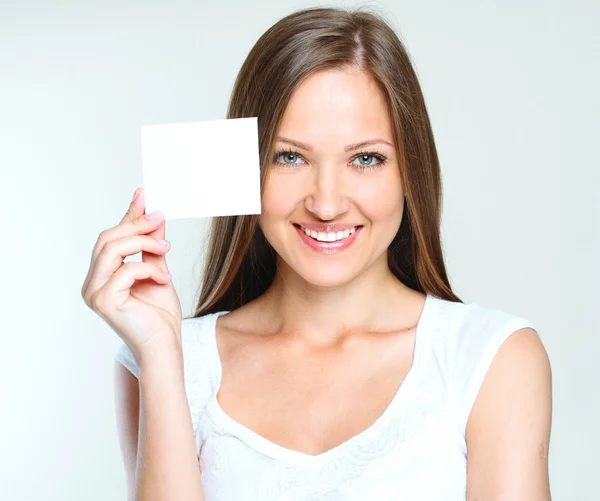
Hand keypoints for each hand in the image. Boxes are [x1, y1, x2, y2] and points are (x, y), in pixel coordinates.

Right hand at [81, 188, 182, 360]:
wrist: (165, 344)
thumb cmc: (160, 314)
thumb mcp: (159, 271)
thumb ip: (152, 246)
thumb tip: (154, 216)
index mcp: (102, 275)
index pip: (112, 238)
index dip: (128, 215)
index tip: (143, 195)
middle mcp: (92, 282)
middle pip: (107, 239)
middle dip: (136, 225)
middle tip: (160, 217)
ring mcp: (94, 292)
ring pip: (111, 249)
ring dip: (142, 243)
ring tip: (166, 248)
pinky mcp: (103, 301)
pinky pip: (125, 271)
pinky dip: (148, 270)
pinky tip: (165, 280)